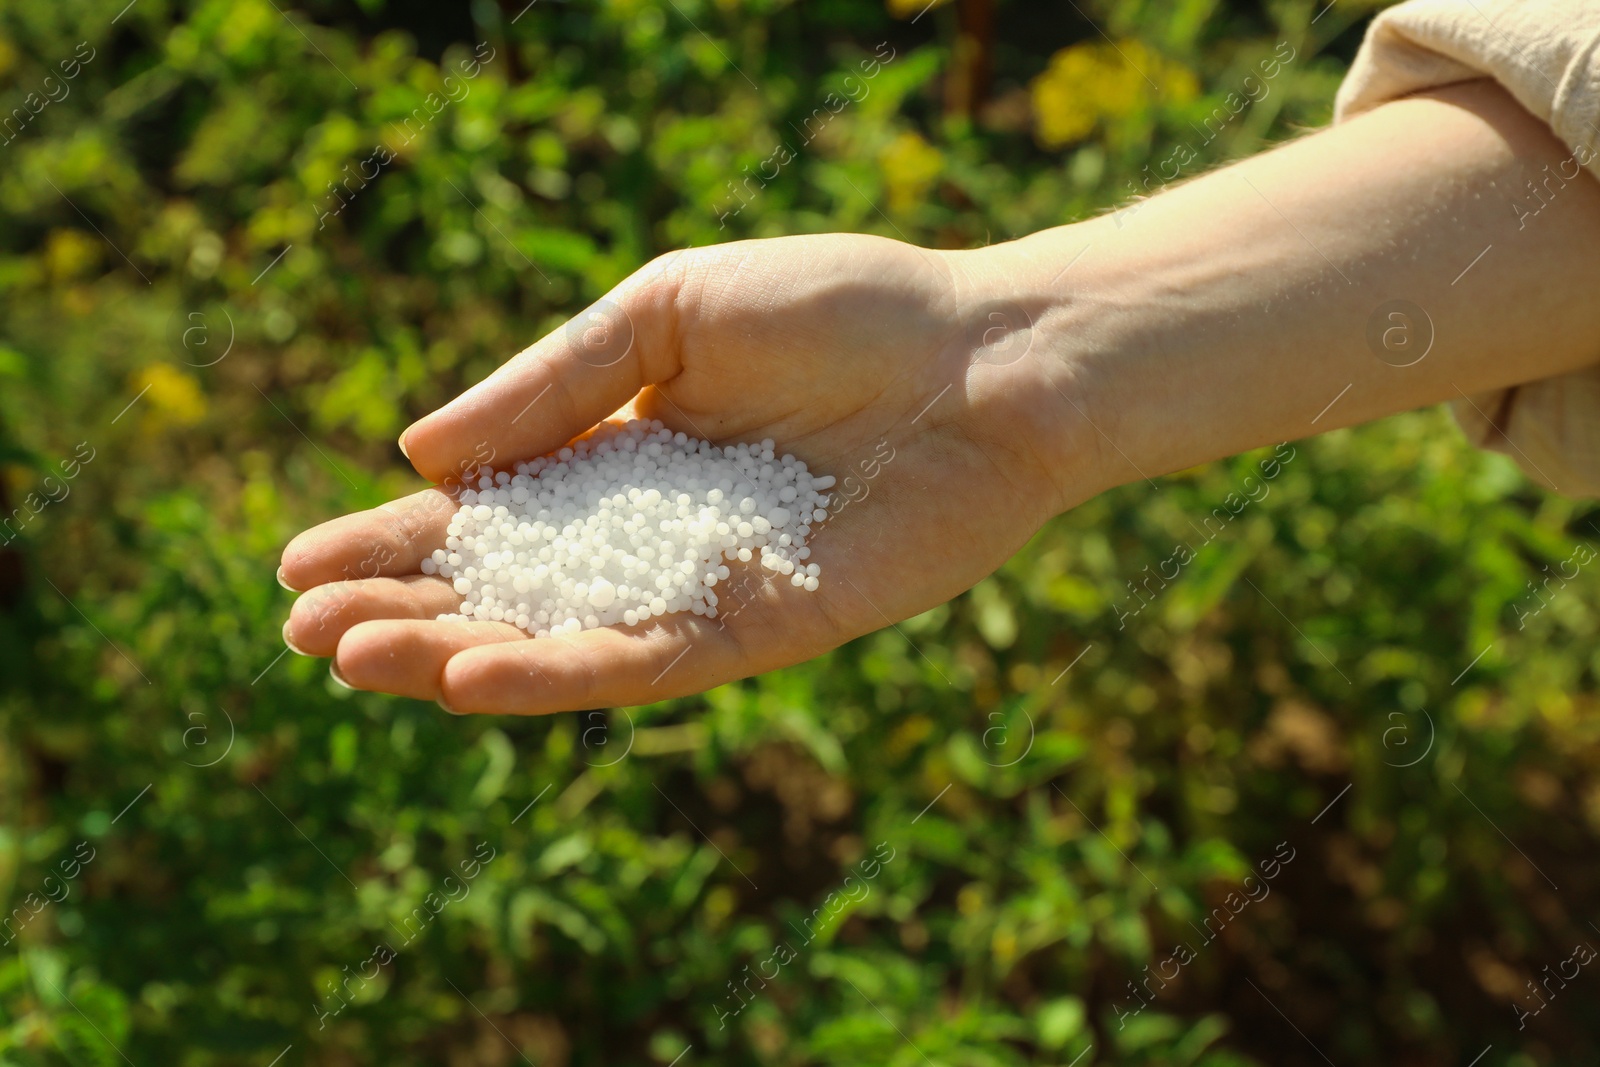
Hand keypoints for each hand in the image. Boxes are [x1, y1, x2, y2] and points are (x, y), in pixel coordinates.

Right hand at [279, 233, 1089, 713]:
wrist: (982, 360)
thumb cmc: (840, 309)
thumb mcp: (670, 314)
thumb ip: (553, 383)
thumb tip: (423, 454)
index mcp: (621, 448)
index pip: (485, 509)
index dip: (393, 539)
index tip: (298, 568)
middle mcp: (651, 531)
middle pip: (507, 586)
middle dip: (404, 610)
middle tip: (302, 637)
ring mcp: (701, 587)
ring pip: (557, 638)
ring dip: (453, 655)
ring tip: (354, 663)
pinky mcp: (761, 631)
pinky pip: (644, 661)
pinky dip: (557, 671)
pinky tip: (472, 674)